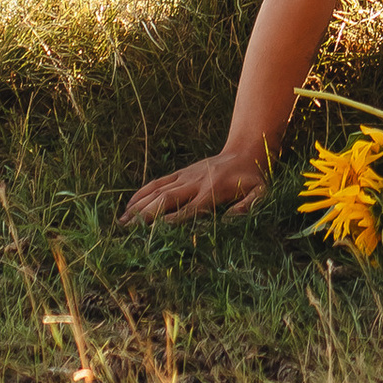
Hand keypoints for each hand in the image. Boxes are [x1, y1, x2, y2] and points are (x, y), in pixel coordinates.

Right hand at [120, 146, 267, 224]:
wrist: (245, 150)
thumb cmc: (253, 178)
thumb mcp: (260, 192)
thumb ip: (249, 206)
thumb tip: (231, 220)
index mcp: (213, 191)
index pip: (190, 209)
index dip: (173, 220)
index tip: (155, 232)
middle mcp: (195, 183)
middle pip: (167, 199)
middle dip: (147, 215)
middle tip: (128, 230)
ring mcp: (185, 176)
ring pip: (158, 191)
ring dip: (140, 206)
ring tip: (122, 222)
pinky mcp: (181, 172)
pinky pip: (158, 182)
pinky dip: (142, 193)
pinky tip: (129, 205)